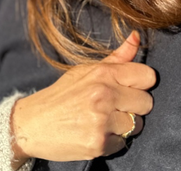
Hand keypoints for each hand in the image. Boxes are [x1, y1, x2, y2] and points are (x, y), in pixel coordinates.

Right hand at [10, 31, 155, 162]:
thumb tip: (137, 36)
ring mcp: (101, 120)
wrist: (33, 124)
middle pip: (147, 102)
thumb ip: (117, 57)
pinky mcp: (98, 144)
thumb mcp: (86, 70)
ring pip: (137, 124)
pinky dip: (112, 141)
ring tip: (104, 120)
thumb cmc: (63, 94)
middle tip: (115, 106)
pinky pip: (123, 143)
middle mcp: (104, 94)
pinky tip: (97, 133)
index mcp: (102, 73)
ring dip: (124, 125)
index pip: (147, 76)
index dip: (141, 83)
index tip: (130, 87)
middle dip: (134, 106)